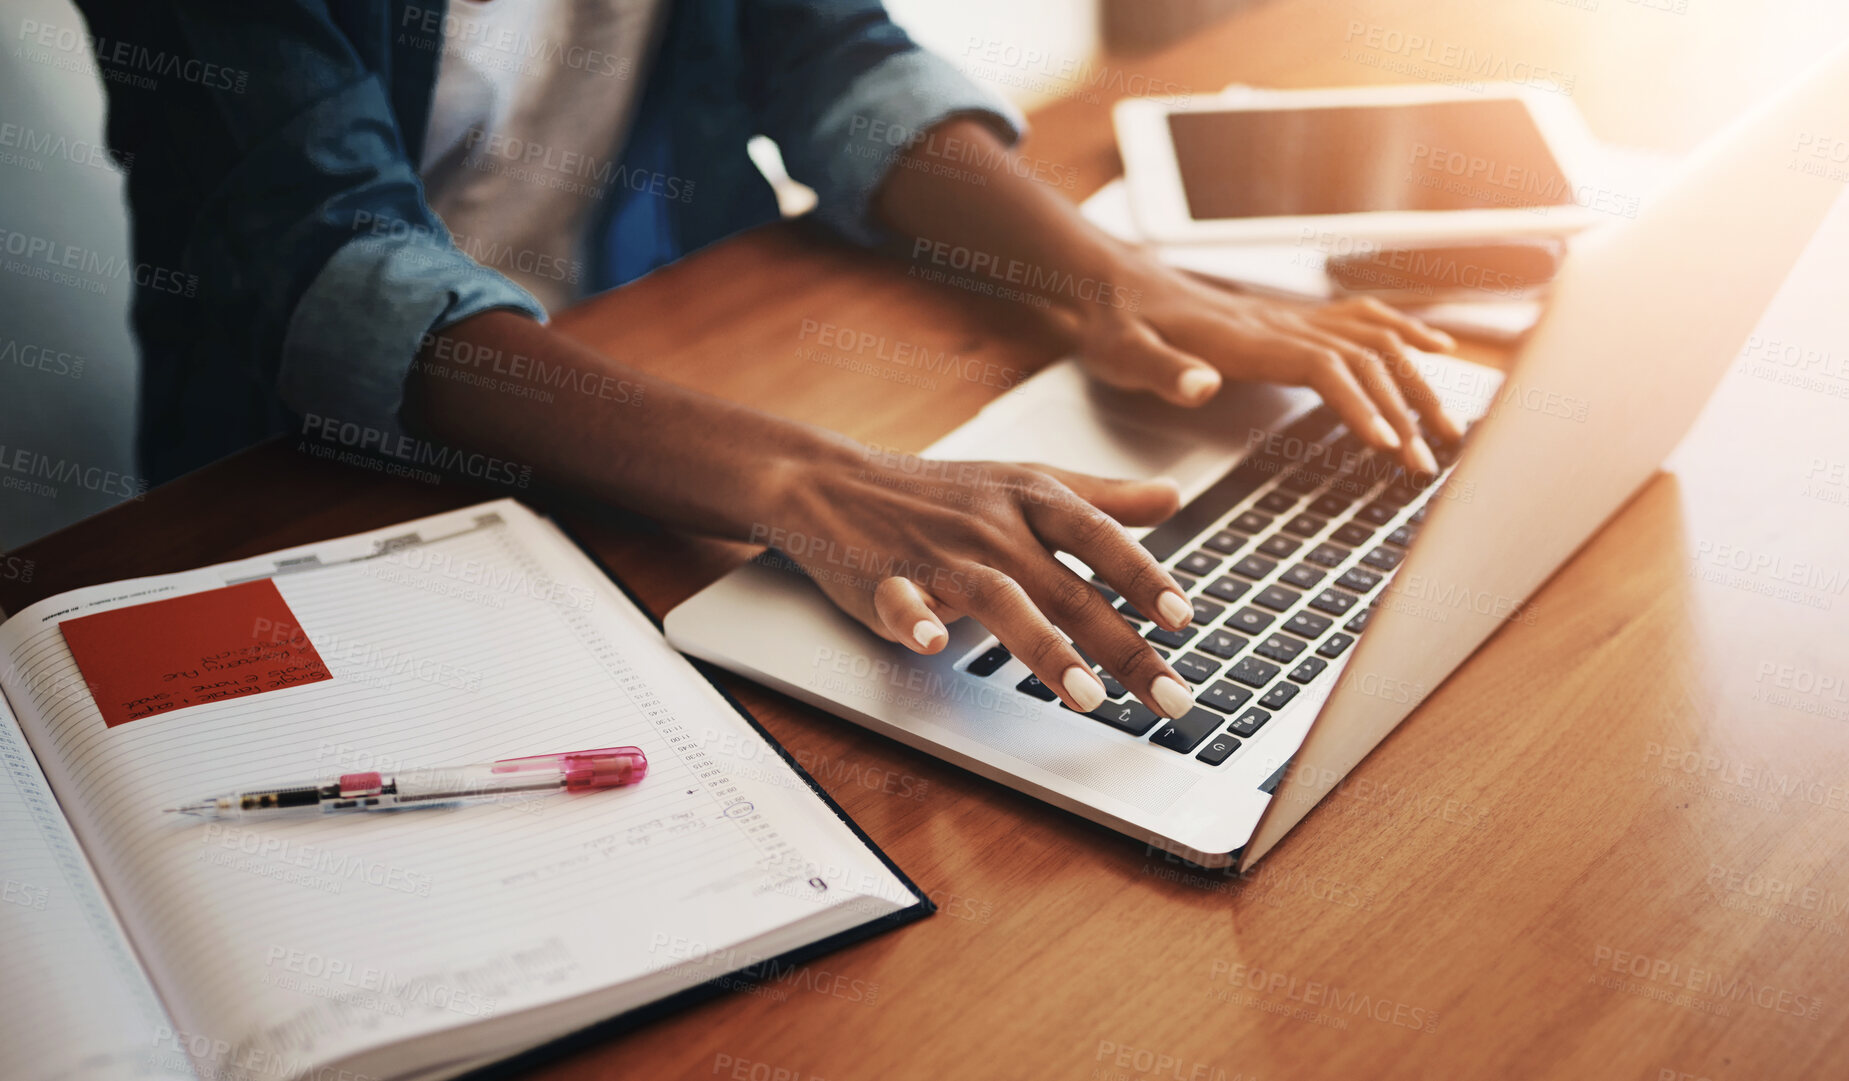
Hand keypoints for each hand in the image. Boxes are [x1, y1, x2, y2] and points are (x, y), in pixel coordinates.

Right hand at [766, 447, 1204, 718]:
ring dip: (1045, 648)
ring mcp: (937, 552)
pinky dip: (916, 620)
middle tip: (1171, 698)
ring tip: (1088, 697)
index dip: (1142, 576)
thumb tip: (1173, 497)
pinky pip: (901, 601)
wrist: (833, 481)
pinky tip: (935, 645)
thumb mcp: (1024, 480)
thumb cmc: (940, 491)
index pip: (1099, 536)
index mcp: (1029, 497)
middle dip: (1124, 647)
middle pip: (1068, 588)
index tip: (1182, 619)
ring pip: (1000, 599)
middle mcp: (991, 525)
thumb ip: (1101, 498)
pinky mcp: (883, 579)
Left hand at [1074, 258, 1464, 474]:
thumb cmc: (1117, 324)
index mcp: (1246, 338)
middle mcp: (1278, 322)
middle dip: (1404, 409)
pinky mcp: (1289, 318)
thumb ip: (1163, 370)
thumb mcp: (1123, 353)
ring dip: (1416, 380)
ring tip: (1449, 426)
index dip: (1361, 404)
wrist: (1112, 281)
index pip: (1323, 366)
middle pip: (1364, 357)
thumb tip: (1202, 385)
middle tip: (1429, 463)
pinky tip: (1436, 347)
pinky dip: (1405, 331)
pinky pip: (1362, 319)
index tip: (1389, 446)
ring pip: (1374, 339)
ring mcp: (1289, 317)